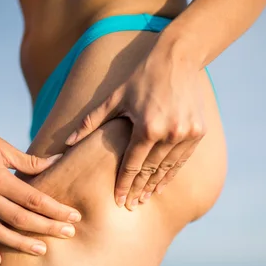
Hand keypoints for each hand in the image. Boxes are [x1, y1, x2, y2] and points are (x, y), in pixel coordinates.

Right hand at [0, 100, 80, 265]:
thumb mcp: (5, 147)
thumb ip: (31, 161)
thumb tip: (58, 163)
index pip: (33, 199)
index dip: (56, 210)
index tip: (73, 217)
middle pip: (19, 218)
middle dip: (46, 228)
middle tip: (68, 234)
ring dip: (19, 243)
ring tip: (41, 250)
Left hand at [64, 44, 206, 209]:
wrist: (179, 58)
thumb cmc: (142, 77)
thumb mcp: (115, 97)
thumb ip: (91, 122)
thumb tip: (67, 143)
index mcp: (146, 127)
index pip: (132, 165)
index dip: (124, 185)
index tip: (119, 201)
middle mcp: (169, 134)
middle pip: (150, 171)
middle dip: (139, 190)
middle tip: (131, 207)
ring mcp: (186, 135)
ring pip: (167, 168)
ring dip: (155, 186)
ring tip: (145, 199)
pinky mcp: (198, 132)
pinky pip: (182, 160)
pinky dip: (172, 173)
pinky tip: (162, 184)